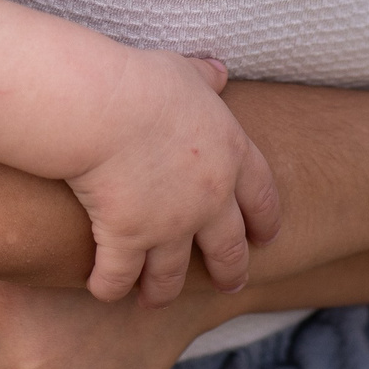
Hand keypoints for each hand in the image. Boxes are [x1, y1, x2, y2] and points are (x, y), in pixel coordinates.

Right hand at [67, 51, 281, 304]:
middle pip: (228, 248)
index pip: (261, 197)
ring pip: (172, 275)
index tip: (264, 238)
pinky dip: (110, 287)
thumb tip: (219, 70)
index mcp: (230, 154)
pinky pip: (119, 277)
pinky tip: (104, 290)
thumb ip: (204, 77)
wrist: (103, 106)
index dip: (265, 221)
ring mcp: (169, 225)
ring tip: (154, 299)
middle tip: (228, 285)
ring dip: (163, 290)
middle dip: (229, 271)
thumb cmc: (140, 81)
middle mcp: (209, 199)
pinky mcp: (128, 239)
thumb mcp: (182, 71)